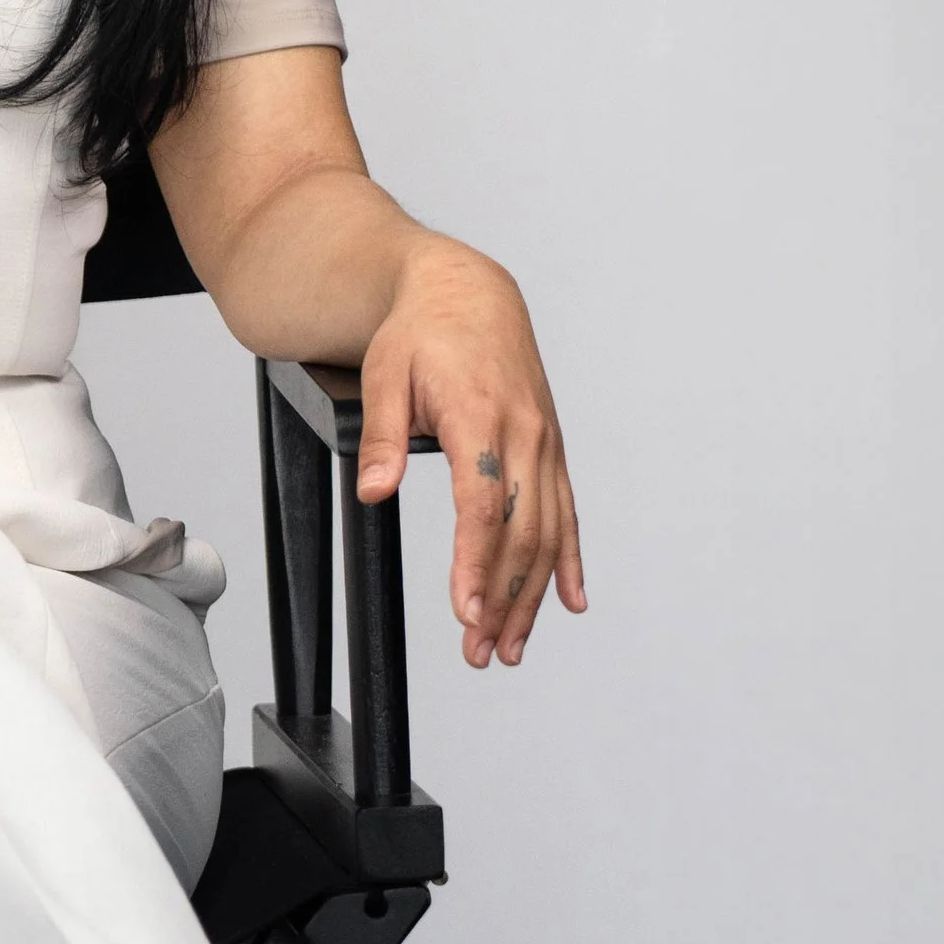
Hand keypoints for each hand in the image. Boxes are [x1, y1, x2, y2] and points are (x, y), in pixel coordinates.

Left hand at [353, 239, 584, 669]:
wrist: (467, 292)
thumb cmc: (421, 332)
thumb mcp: (385, 374)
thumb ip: (380, 437)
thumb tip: (373, 489)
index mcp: (481, 416)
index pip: (483, 505)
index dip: (476, 563)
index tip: (466, 610)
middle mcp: (525, 434)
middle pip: (521, 532)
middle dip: (503, 598)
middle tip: (481, 651)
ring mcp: (544, 443)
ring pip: (548, 531)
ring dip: (532, 595)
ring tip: (510, 646)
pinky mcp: (550, 448)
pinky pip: (566, 511)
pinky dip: (569, 559)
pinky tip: (570, 600)